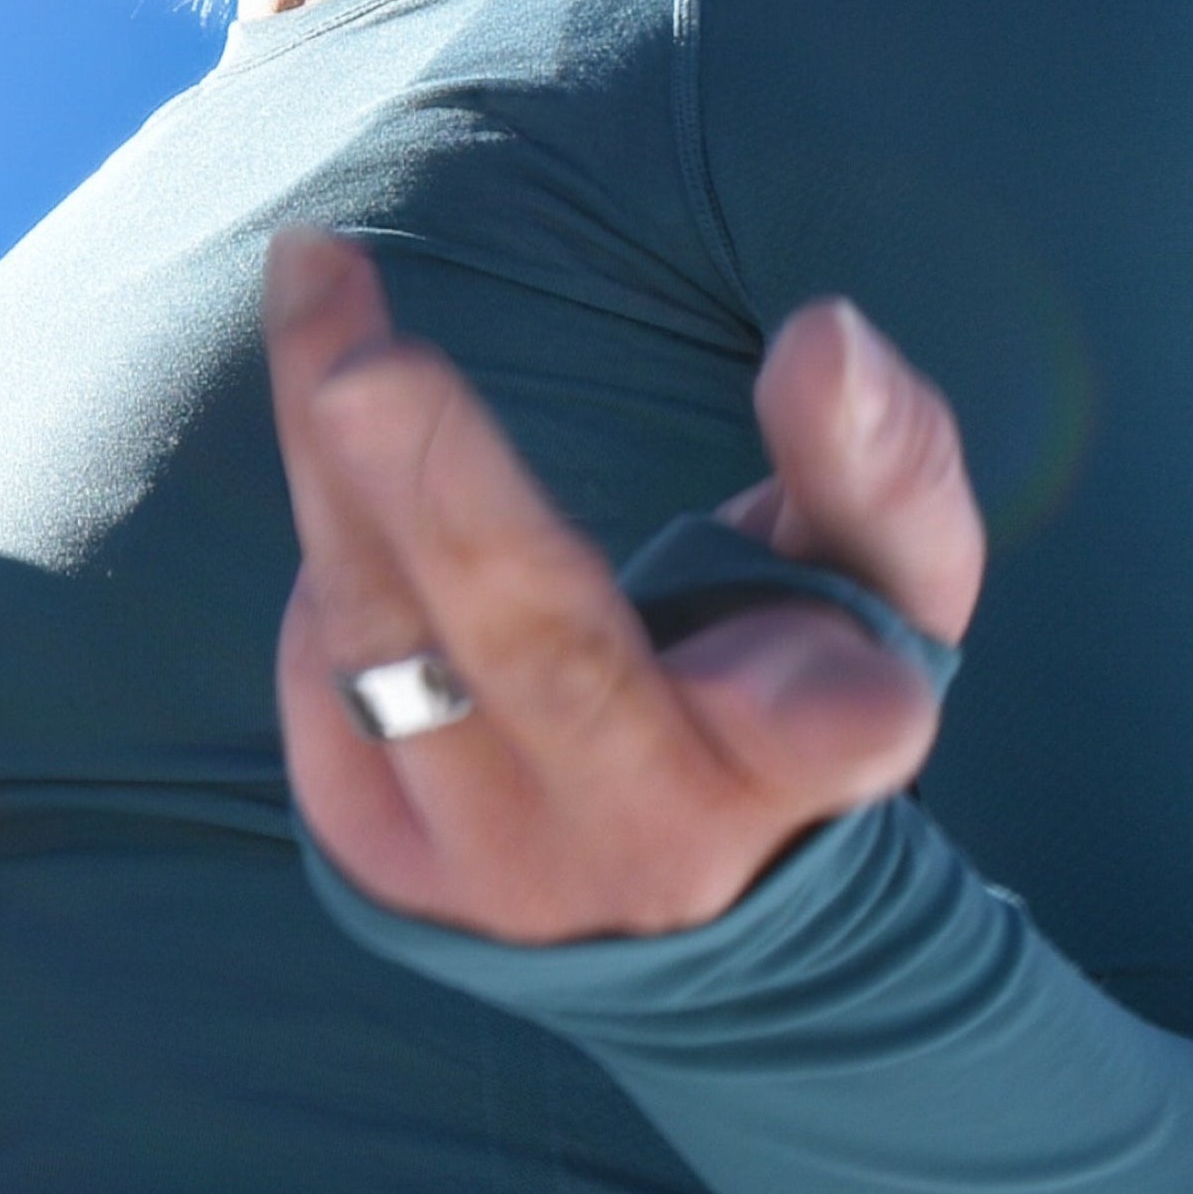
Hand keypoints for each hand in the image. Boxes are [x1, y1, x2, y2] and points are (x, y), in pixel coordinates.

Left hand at [263, 229, 985, 943]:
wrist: (662, 924)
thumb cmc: (787, 705)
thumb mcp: (877, 596)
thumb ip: (878, 466)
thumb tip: (828, 332)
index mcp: (795, 771)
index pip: (825, 733)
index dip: (823, 701)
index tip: (833, 674)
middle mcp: (634, 833)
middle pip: (540, 657)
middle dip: (451, 505)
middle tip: (365, 372)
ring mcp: (484, 857)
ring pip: (384, 631)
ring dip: (332, 443)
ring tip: (314, 269)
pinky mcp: (371, 852)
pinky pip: (322, 657)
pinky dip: (331, 525)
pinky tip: (338, 435)